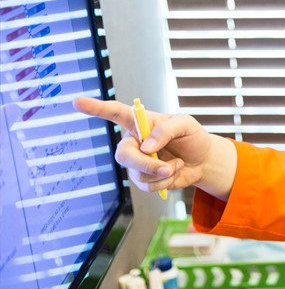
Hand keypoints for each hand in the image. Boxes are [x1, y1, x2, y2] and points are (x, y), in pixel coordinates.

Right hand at [72, 97, 235, 200]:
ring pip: (137, 174)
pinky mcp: (144, 179)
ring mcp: (137, 162)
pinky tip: (173, 171)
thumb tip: (146, 147)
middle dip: (144, 164)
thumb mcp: (186, 124)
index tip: (77, 102)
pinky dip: (165, 181)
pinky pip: (147, 186)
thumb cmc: (192, 137)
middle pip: (123, 155)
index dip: (95, 108)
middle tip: (166, 167)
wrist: (203, 160)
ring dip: (161, 173)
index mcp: (141, 123)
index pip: (114, 113)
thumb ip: (166, 130)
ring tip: (176, 164)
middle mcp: (134, 142)